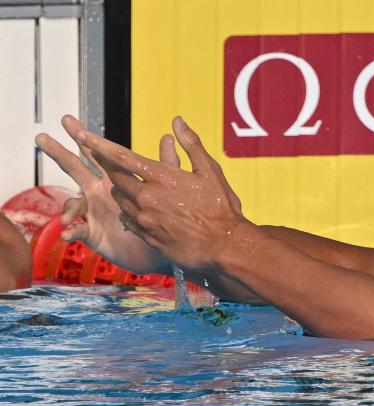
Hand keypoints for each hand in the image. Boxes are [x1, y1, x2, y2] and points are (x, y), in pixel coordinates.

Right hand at [35, 115, 171, 274]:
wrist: (159, 251)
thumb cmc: (161, 218)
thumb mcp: (165, 189)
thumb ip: (166, 164)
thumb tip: (167, 137)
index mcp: (115, 178)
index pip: (97, 154)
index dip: (83, 138)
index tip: (68, 120)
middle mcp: (98, 192)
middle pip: (74, 169)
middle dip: (58, 153)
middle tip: (41, 138)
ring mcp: (92, 212)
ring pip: (72, 203)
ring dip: (67, 207)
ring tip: (68, 216)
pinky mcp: (92, 232)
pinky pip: (78, 230)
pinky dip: (71, 231)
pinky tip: (67, 234)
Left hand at [77, 117, 251, 274]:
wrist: (224, 246)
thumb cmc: (221, 209)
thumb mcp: (210, 172)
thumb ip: (191, 145)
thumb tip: (177, 122)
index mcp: (161, 177)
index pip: (120, 156)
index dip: (98, 145)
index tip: (82, 136)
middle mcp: (147, 197)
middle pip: (115, 178)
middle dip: (109, 168)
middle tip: (104, 160)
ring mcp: (145, 218)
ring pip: (120, 200)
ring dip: (122, 191)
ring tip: (130, 187)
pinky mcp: (147, 236)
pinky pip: (128, 220)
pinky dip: (129, 212)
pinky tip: (138, 211)